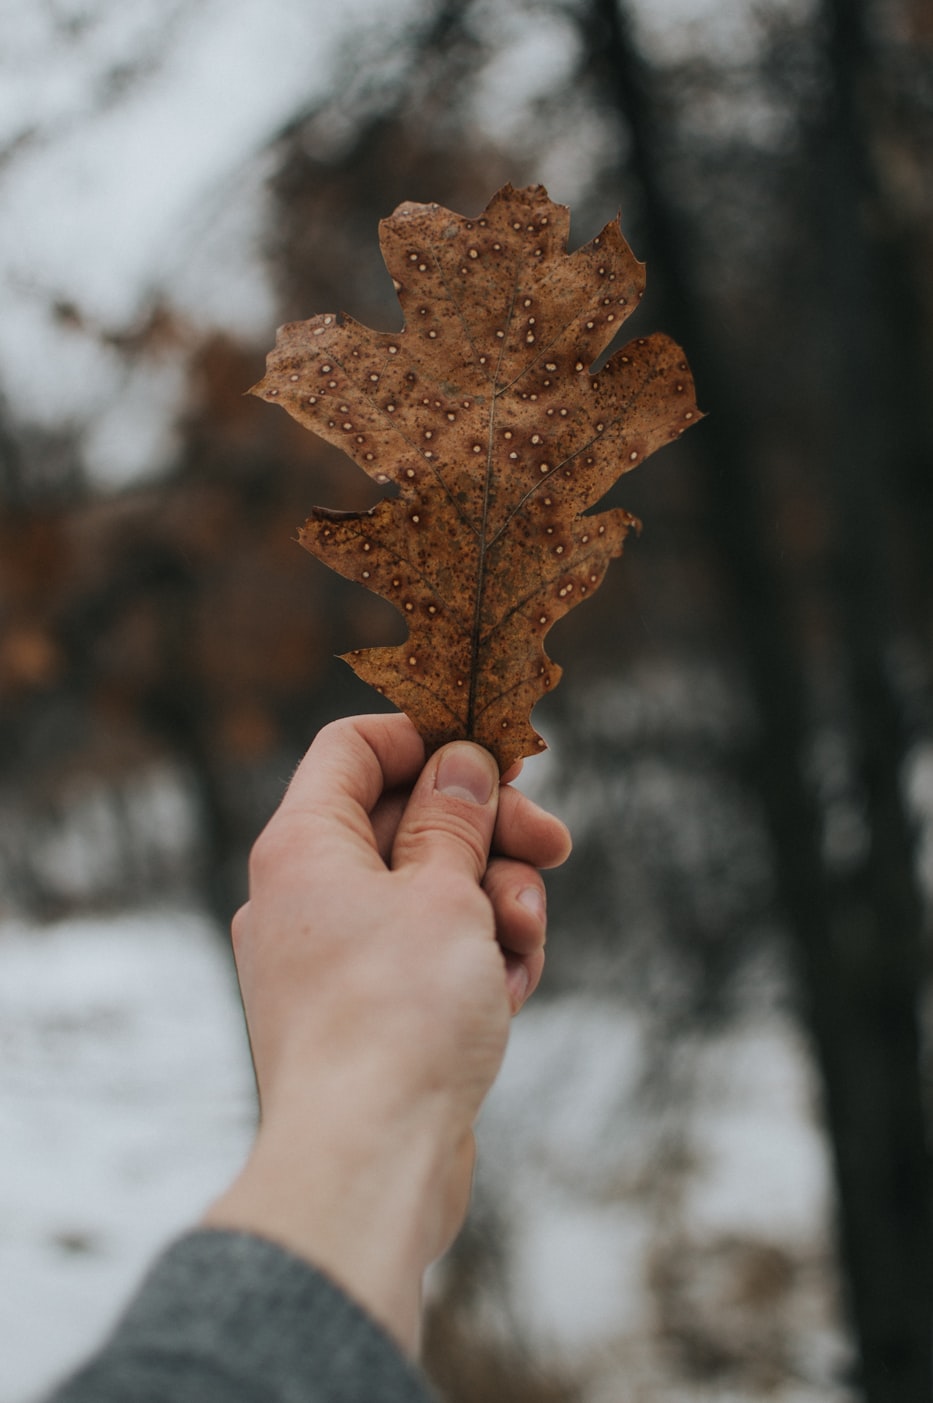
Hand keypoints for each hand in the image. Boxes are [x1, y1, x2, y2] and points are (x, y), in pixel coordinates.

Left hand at [205, 713, 569, 1350]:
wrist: (366, 1164)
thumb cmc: (399, 1018)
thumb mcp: (446, 892)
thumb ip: (455, 817)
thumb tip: (459, 762)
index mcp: (302, 845)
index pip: (353, 747)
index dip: (429, 738)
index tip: (498, 759)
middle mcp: (304, 895)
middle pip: (405, 820)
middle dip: (488, 831)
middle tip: (554, 843)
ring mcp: (331, 958)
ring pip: (429, 893)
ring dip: (495, 903)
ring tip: (524, 940)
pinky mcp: (363, 1014)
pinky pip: (427, 957)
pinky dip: (474, 962)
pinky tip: (510, 994)